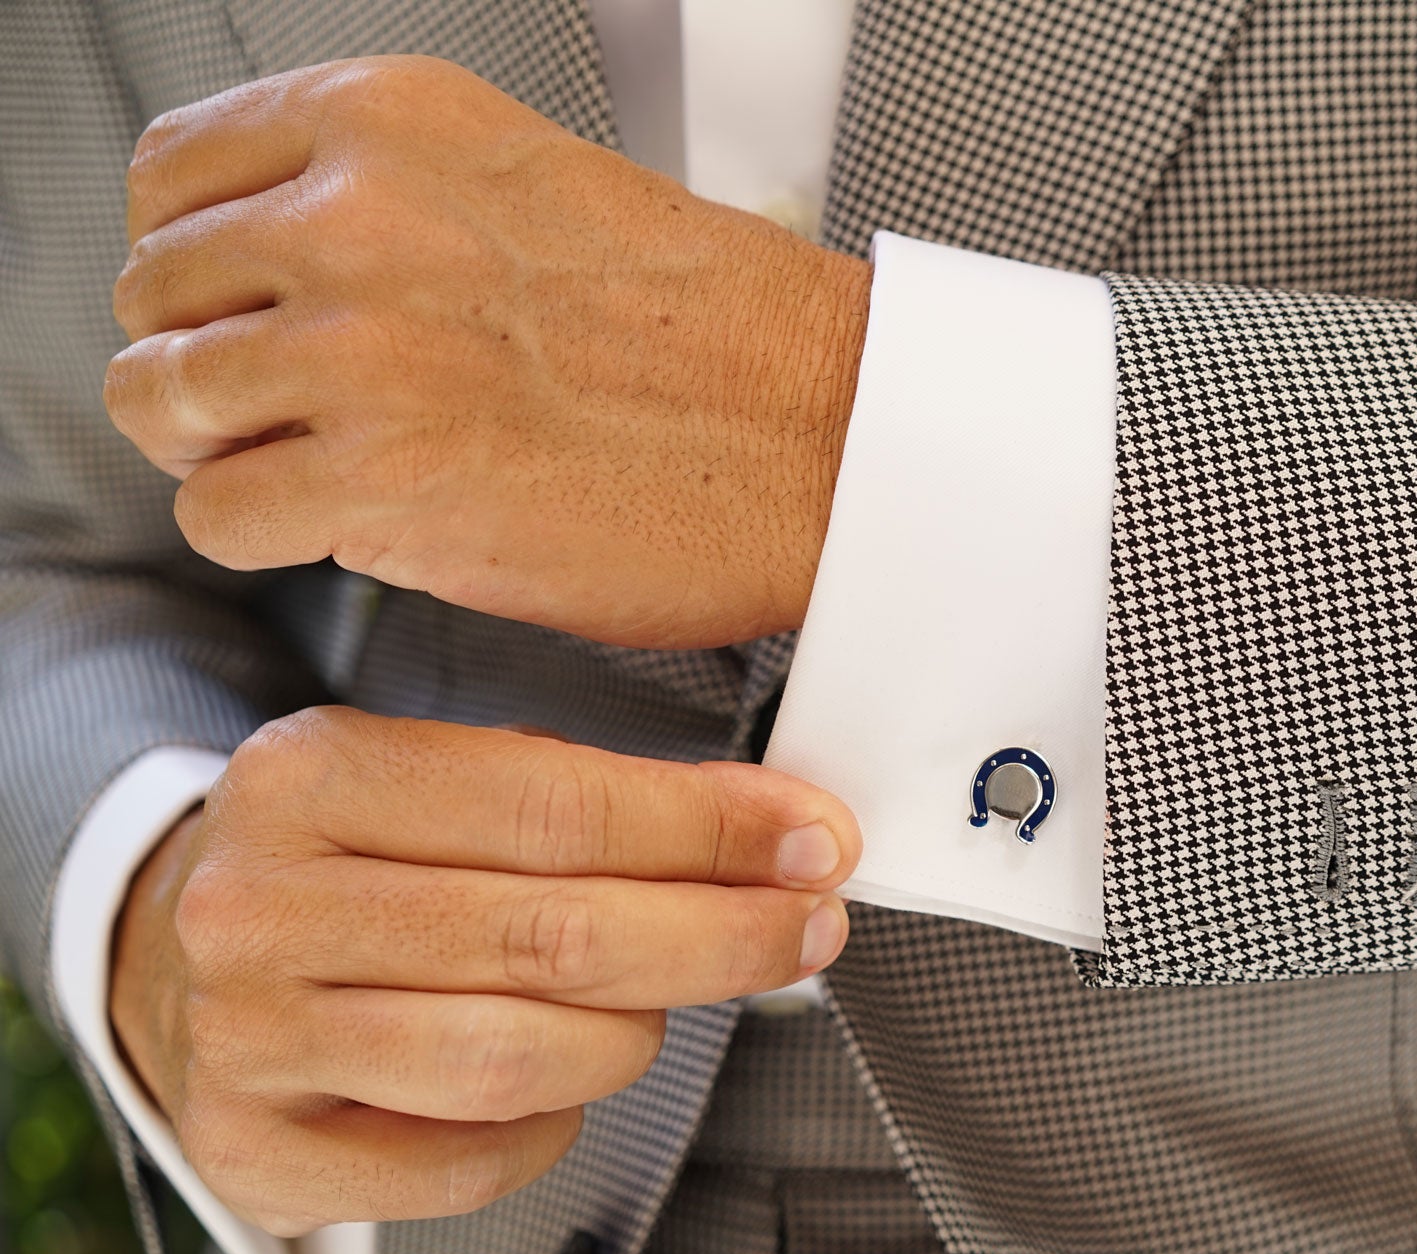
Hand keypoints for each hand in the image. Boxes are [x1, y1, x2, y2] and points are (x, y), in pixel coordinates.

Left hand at [104, 55, 870, 650]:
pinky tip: (361, 524)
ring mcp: (361, 348)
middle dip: (216, 364)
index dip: (201, 262)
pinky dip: (271, 536)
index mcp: (395, 121)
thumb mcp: (534, 189)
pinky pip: (216, 516)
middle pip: (155, 294)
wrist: (828, 435)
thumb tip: (277, 277)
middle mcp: (359, 216)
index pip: (174, 175)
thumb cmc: (720, 333)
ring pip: (163, 402)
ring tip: (332, 470)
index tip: (246, 311)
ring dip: (232, 452)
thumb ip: (389, 206)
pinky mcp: (381, 480)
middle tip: (302, 410)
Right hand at [108, 706, 856, 1233]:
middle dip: (719, 936)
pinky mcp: (259, 1152)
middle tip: (804, 928)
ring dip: (636, 1033)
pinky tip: (560, 1074)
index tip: (812, 842)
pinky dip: (553, 1124)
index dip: (712, 831)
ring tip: (655, 1001)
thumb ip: (601, 798)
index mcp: (311, 776)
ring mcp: (250, 1038)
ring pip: (521, 1059)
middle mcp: (261, 906)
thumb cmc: (349, 859)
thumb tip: (777, 830)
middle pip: (552, 937)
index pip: (558, 807)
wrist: (177, 951)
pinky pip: (472, 1160)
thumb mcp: (445, 780)